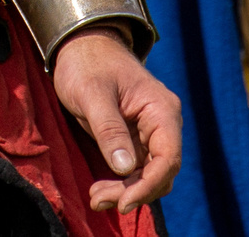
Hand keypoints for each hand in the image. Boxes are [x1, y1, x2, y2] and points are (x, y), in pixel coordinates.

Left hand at [50, 27, 180, 212]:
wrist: (81, 45)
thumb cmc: (87, 63)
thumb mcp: (93, 93)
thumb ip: (109, 129)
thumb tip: (125, 168)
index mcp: (161, 109)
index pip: (168, 157)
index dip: (149, 184)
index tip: (124, 202)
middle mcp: (163, 123)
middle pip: (160, 172)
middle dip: (133, 191)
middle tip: (99, 199)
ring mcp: (150, 133)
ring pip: (149, 175)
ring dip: (126, 191)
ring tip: (96, 197)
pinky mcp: (135, 139)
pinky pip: (136, 170)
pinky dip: (121, 184)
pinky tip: (100, 189)